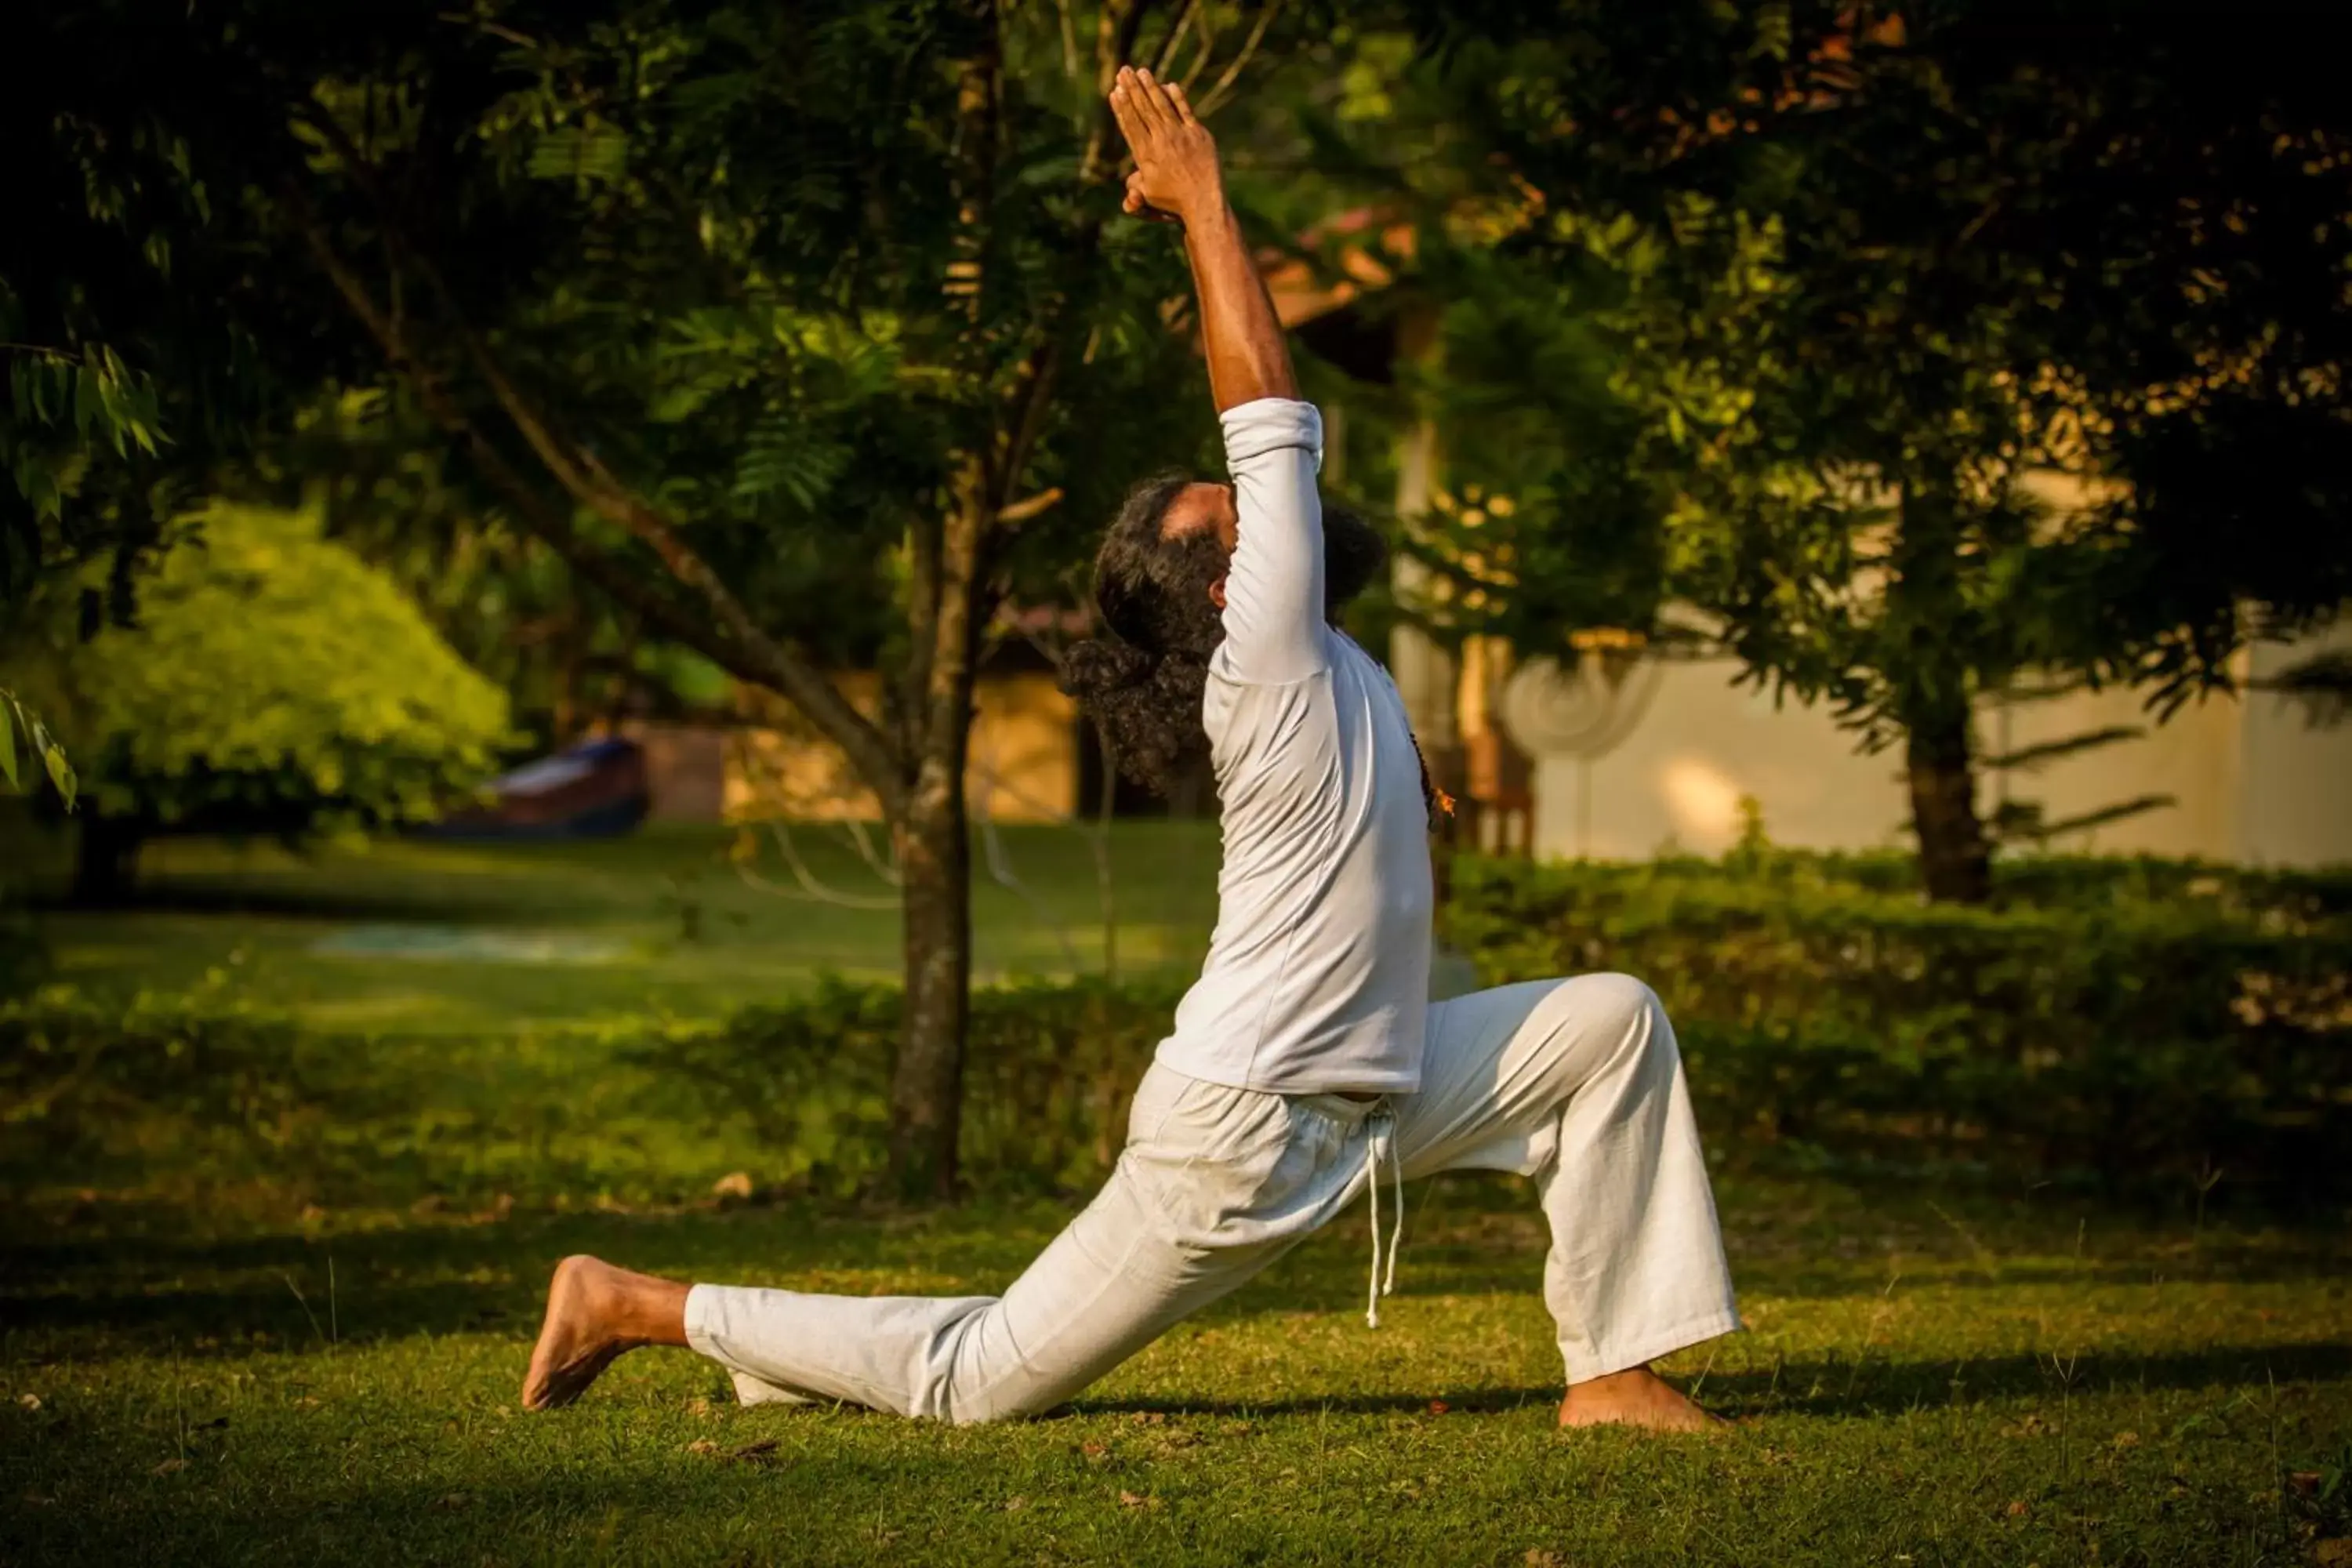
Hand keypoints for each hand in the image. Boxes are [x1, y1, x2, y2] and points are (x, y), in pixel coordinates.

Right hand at [1108, 65, 1220, 224]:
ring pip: (1162, 105)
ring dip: (1150, 86)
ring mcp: (1181, 135)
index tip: (1114, 92)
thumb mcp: (1148, 195)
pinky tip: (1168, 85)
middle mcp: (1162, 141)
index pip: (1131, 125)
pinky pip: (1186, 111)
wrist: (1204, 203)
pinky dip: (1177, 97)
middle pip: (1143, 109)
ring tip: (1141, 71)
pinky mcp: (1199, 134)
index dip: (1122, 107)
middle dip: (1131, 88)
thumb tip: (1128, 181)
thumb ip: (1135, 184)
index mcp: (1146, 155)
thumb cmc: (1174, 202)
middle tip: (1123, 71)